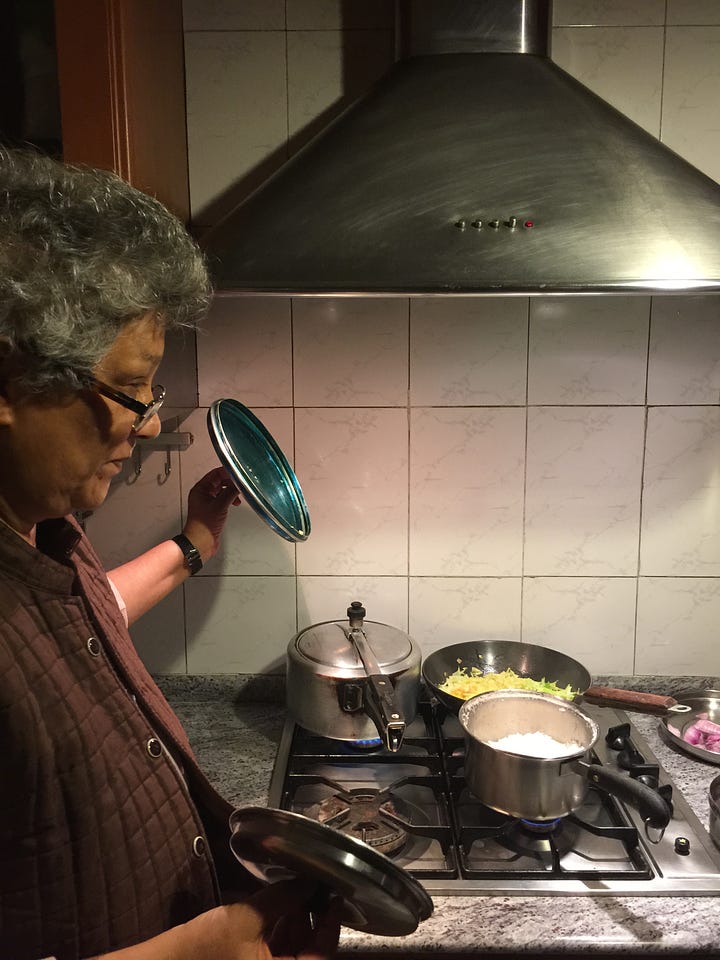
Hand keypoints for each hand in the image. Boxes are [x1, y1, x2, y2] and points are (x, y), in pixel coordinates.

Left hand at [183, 466, 240, 561]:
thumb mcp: (220, 505)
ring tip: (238, 495)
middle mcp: (203, 494)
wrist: (200, 542)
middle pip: (219, 481)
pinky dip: (230, 499)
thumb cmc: (203, 526)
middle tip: (240, 484)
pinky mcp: (212, 509)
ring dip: (231, 491)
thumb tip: (238, 484)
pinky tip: (235, 502)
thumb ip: (230, 492)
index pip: (215, 474)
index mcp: (200, 489)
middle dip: (231, 482)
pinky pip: (223, 498)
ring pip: (222, 490)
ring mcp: (207, 502)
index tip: (238, 473)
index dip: (227, 472)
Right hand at [185, 880, 341, 959]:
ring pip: (293, 953)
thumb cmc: (203, 949)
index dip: (332, 923)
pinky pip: (276, 955)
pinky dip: (281, 933)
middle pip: (309, 953)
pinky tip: (280, 906)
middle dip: (313, 918)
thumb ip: (284, 898)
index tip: (335, 895)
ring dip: (297, 923)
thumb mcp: (248, 918)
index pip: (323, 954)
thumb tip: (311, 880)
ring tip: (298, 890)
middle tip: (315, 885)